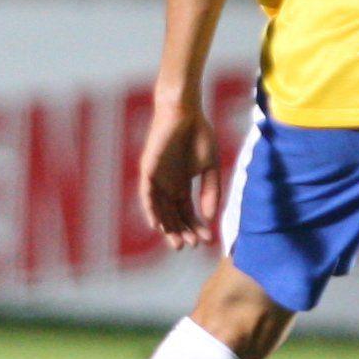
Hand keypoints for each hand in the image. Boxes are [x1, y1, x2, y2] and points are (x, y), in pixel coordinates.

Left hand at [139, 94, 221, 247]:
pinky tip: (158, 225)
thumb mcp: (211, 168)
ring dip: (167, 227)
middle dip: (181, 232)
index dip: (196, 227)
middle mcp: (167, 186)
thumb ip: (211, 192)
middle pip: (172, 216)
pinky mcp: (148, 170)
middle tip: (189, 246)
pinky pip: (146, 194)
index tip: (207, 241)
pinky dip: (151, 210)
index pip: (187, 213)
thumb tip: (210, 218)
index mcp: (182, 185)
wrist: (186, 112)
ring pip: (159, 210)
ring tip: (177, 242)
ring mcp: (157, 179)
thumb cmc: (199, 136)